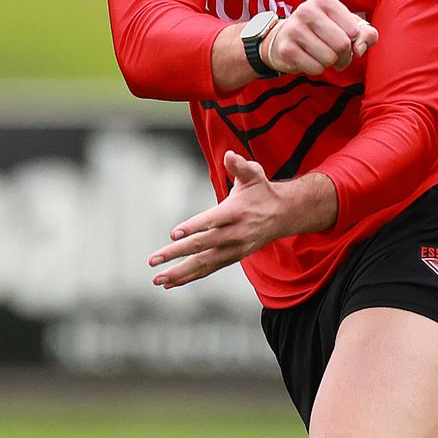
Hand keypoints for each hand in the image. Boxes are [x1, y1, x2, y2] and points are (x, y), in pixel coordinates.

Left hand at [148, 150, 283, 288]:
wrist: (284, 215)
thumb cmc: (262, 191)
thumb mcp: (254, 174)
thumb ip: (240, 165)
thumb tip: (229, 155)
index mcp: (237, 211)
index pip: (212, 221)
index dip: (193, 227)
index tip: (173, 234)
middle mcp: (236, 233)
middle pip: (203, 245)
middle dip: (177, 253)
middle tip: (154, 259)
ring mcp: (235, 249)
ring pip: (205, 263)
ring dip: (180, 273)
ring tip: (158, 278)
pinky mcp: (232, 257)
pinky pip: (209, 269)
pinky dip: (190, 277)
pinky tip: (171, 282)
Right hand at [262, 0, 377, 74]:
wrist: (285, 37)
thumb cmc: (323, 30)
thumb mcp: (348, 26)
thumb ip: (367, 34)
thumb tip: (360, 49)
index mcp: (324, 0)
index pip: (354, 31)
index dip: (354, 41)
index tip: (344, 39)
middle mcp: (306, 10)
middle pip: (342, 45)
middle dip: (344, 56)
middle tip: (337, 54)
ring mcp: (294, 29)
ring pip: (329, 58)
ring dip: (330, 63)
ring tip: (322, 55)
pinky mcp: (286, 49)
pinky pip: (315, 68)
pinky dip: (317, 69)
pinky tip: (310, 59)